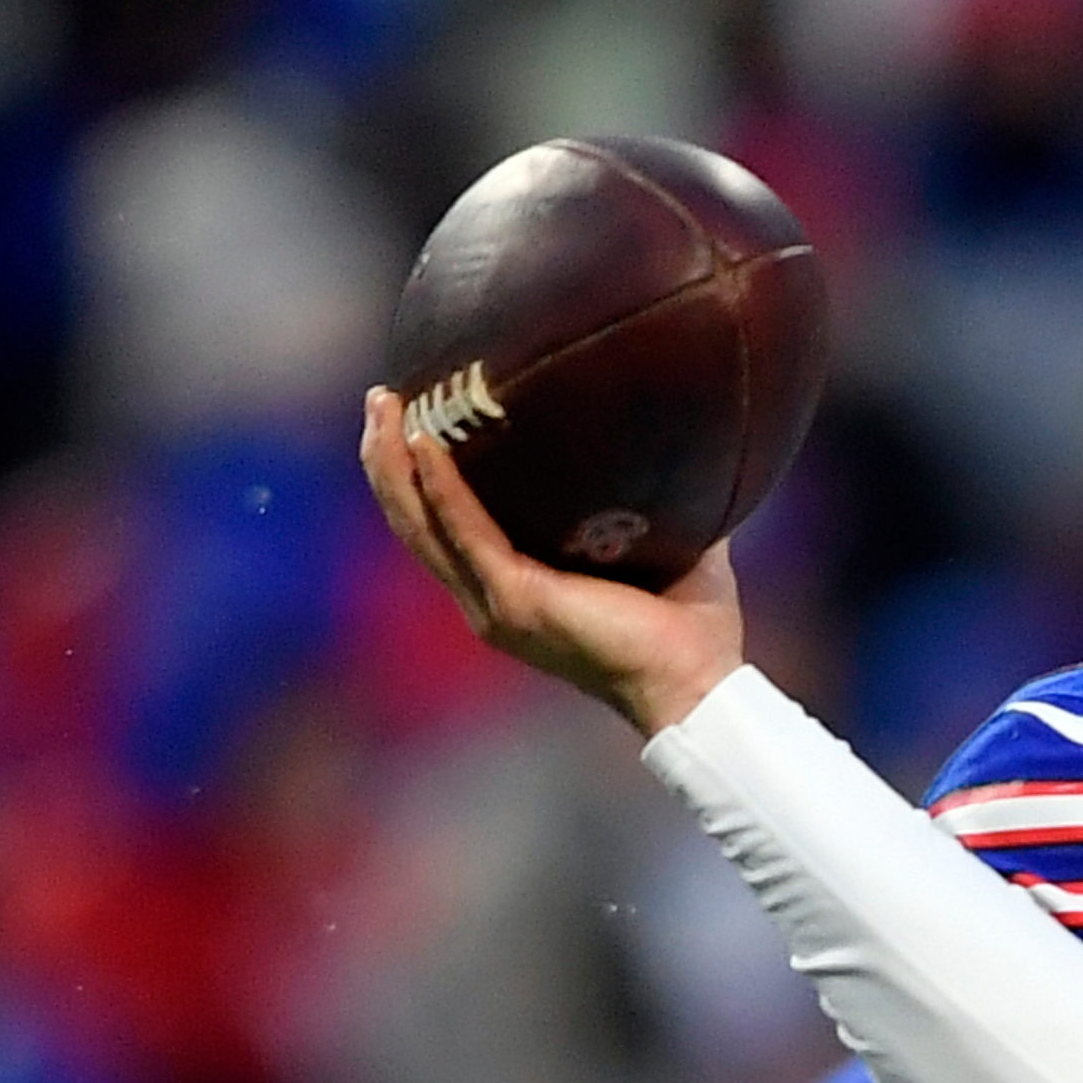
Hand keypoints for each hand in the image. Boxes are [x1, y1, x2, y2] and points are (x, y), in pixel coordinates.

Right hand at [355, 387, 745, 734]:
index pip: (442, 529)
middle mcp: (490, 599)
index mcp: (512, 590)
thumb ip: (655, 497)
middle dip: (386, 457)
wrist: (700, 684)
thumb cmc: (689, 626)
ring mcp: (497, 603)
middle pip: (413, 522)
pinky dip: (441, 485)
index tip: (408, 418)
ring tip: (384, 404)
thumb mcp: (663, 544)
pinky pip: (465, 531)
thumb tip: (677, 437)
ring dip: (394, 462)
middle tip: (381, 398)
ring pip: (420, 525)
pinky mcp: (517, 601)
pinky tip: (426, 441)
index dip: (414, 477)